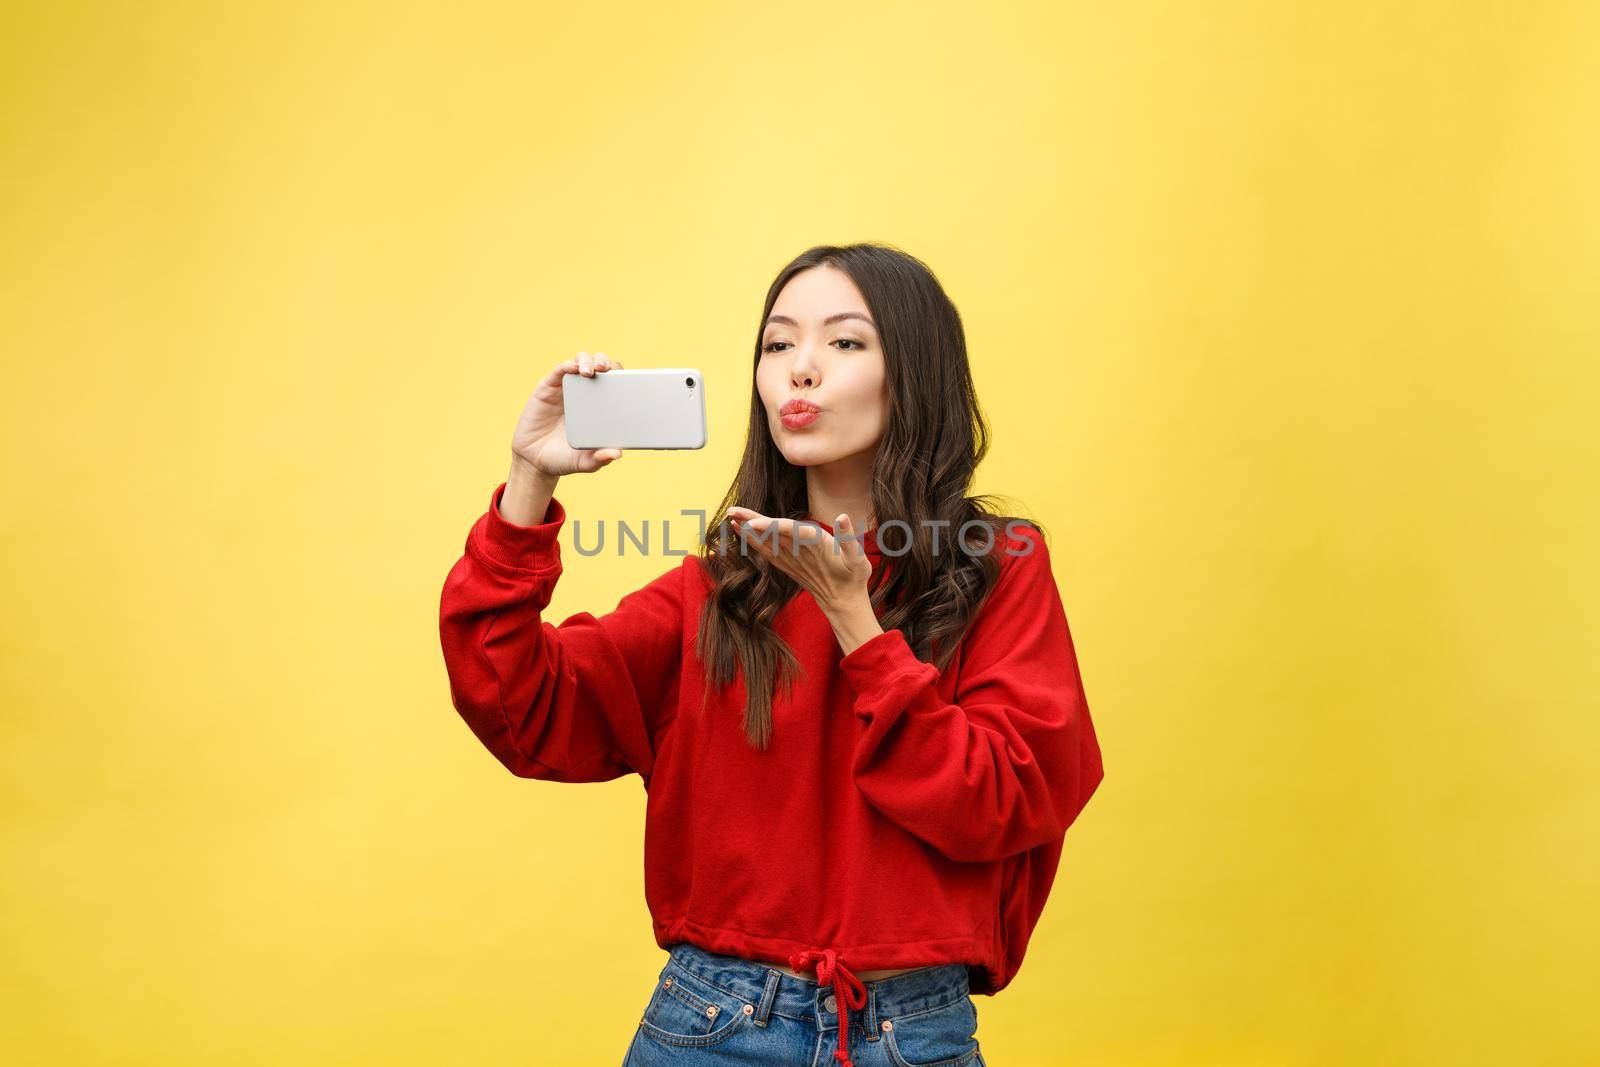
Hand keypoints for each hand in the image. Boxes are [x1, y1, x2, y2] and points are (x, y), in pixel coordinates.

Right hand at [510, 351, 625, 477]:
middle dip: (606, 362)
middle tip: (607, 370)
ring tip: (591, 371)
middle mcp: (585, 393)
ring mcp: (566, 389)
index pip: (615, 383)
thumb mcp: (585, 462)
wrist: (535, 461)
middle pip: (599, 366)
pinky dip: (567, 365)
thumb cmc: (564, 459)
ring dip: (588, 360)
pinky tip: (573, 368)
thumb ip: (600, 458)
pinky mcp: (547, 388)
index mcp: (599, 406)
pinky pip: (559, 370)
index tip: (629, 379)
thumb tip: (618, 454)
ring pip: (580, 362)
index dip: (622, 376)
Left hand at [725, 507, 873, 613]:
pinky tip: (743, 533)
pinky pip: (767, 552)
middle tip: (731, 511)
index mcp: (816, 545)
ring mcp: (791, 560)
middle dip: (751, 521)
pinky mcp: (788, 565)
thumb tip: (843, 517)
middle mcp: (799, 552)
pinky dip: (754, 541)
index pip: (789, 532)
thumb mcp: (858, 558)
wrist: (843, 602)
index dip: (770, 526)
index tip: (751, 522)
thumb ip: (848, 538)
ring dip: (748, 530)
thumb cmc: (853, 577)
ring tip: (730, 517)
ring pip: (766, 542)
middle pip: (772, 533)